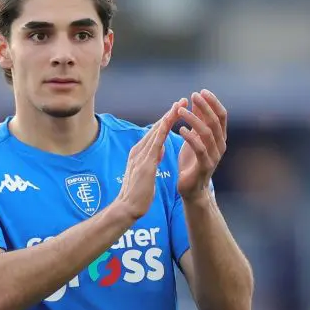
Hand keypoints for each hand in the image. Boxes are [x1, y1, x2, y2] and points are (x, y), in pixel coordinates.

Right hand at [116, 99, 185, 218]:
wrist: (127, 208)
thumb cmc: (138, 194)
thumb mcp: (147, 172)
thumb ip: (152, 159)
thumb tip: (159, 150)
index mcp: (139, 153)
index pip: (156, 133)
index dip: (167, 120)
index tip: (178, 110)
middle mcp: (138, 151)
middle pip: (156, 128)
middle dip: (170, 113)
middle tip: (182, 100)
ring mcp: (140, 156)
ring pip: (156, 132)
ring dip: (168, 118)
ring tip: (180, 106)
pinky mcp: (144, 164)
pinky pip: (155, 144)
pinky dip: (163, 131)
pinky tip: (171, 123)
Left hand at [177, 90, 227, 200]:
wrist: (192, 188)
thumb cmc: (192, 160)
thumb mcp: (194, 137)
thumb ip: (197, 120)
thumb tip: (196, 99)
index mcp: (220, 137)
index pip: (221, 115)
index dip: (213, 102)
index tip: (201, 91)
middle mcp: (220, 145)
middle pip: (215, 121)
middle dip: (204, 107)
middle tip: (193, 95)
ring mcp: (214, 156)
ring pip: (207, 133)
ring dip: (193, 119)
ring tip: (180, 111)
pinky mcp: (205, 166)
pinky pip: (199, 148)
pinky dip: (190, 137)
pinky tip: (180, 129)